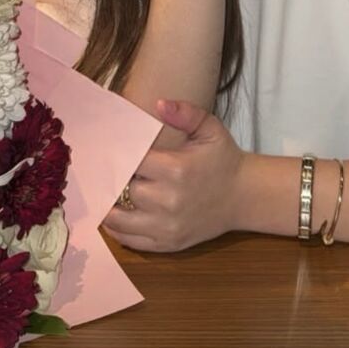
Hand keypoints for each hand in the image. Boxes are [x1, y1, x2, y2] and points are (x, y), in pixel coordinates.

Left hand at [103, 99, 245, 252]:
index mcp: (176, 169)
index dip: (119, 156)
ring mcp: (168, 226)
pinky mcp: (169, 244)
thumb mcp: (210, 128)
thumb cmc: (223, 159)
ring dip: (109, 208)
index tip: (113, 151)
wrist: (244, 197)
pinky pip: (131, 242)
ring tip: (104, 195)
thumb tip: (159, 103)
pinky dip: (117, 230)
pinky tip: (114, 216)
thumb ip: (185, 113)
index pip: (131, 162)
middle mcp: (169, 200)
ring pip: (119, 221)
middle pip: (124, 190)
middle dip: (116, 180)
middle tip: (108, 172)